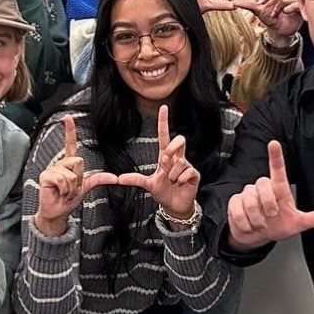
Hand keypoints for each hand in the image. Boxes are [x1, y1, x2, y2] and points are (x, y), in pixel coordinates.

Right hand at [34, 115, 119, 236]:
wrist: (58, 212)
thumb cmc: (68, 199)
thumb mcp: (86, 187)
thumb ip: (98, 179)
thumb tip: (114, 177)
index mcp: (69, 163)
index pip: (70, 144)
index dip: (69, 130)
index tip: (68, 117)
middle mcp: (60, 163)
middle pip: (78, 161)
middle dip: (78, 178)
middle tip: (71, 188)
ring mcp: (52, 169)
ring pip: (71, 173)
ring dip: (71, 187)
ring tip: (65, 192)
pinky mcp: (45, 176)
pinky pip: (62, 179)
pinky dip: (64, 189)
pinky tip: (59, 192)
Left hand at [117, 105, 199, 220]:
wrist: (174, 206)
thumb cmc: (163, 192)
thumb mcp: (148, 185)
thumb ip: (135, 180)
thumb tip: (119, 178)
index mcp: (165, 157)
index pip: (164, 136)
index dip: (164, 122)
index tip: (163, 107)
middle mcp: (177, 158)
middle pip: (179, 140)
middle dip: (173, 148)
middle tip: (166, 160)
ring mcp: (186, 165)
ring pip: (180, 162)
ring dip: (172, 175)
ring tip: (172, 182)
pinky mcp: (194, 174)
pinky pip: (187, 172)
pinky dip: (180, 180)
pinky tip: (180, 184)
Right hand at [226, 140, 313, 249]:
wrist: (256, 238)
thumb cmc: (277, 226)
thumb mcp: (298, 224)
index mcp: (278, 189)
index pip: (277, 169)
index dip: (276, 156)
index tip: (274, 143)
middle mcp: (262, 188)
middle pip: (263, 185)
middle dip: (268, 204)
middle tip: (271, 217)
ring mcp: (247, 194)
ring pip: (250, 201)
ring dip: (257, 219)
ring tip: (261, 224)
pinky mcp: (234, 202)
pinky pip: (238, 212)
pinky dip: (246, 224)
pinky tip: (250, 226)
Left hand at [232, 0, 302, 43]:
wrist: (280, 31)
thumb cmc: (270, 18)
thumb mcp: (257, 11)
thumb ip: (247, 5)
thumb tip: (234, 1)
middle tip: (264, 5)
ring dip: (277, 8)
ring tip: (277, 14)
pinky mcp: (302, 5)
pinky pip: (292, 5)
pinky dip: (286, 12)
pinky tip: (286, 15)